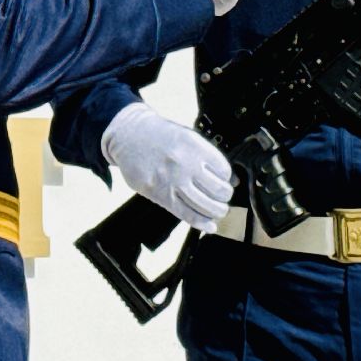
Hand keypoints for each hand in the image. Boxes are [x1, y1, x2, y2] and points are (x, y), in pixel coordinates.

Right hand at [101, 102, 233, 232]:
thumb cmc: (159, 134)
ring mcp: (172, 181)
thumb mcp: (187, 135)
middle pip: (217, 190)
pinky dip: (201, 222)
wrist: (129, 136)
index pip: (223, 170)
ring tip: (220, 211)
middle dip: (225, 197)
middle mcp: (184, 163)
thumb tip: (230, 179)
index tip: (228, 181)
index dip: (229, 178)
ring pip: (204, 205)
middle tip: (224, 198)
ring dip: (217, 211)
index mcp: (194, 145)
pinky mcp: (160, 195)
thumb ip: (208, 156)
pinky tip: (210, 225)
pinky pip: (186, 213)